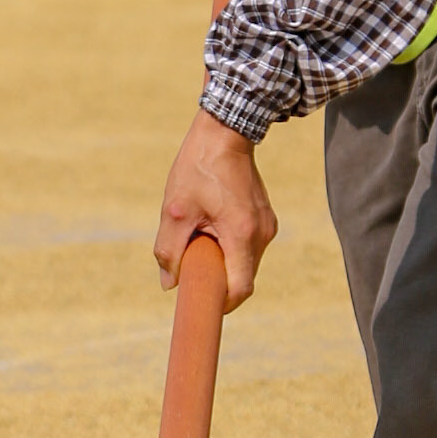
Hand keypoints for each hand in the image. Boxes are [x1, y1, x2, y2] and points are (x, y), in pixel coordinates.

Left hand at [155, 109, 277, 310]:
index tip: (203, 303)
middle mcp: (262, 233)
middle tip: (192, 270)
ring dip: (224, 262)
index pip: (240, 288)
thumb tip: (169, 284)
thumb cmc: (198, 169)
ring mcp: (267, 225)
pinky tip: (211, 229)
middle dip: (219, 281)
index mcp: (241, 234)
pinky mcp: (265, 218)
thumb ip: (169, 251)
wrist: (225, 133)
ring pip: (247, 262)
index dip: (222, 304)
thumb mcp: (175, 211)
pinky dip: (231, 248)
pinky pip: (249, 246)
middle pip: (244, 278)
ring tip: (199, 241)